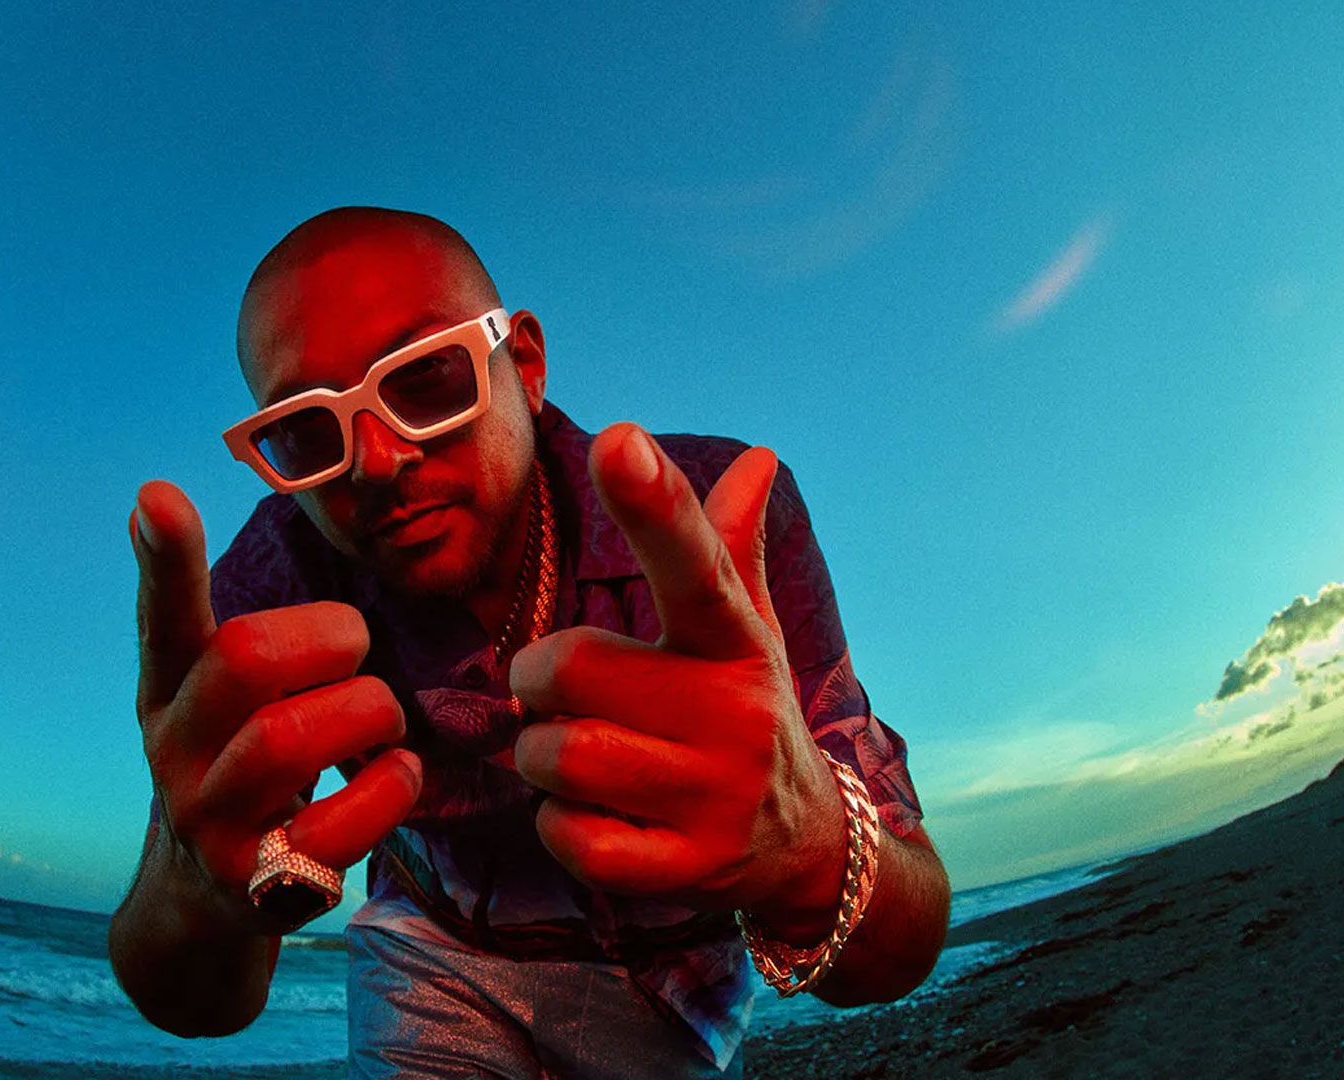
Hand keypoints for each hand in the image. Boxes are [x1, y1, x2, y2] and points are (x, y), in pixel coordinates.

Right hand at [131, 481, 422, 929]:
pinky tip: (395, 772)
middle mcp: (174, 751)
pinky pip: (334, 828)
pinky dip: (386, 789)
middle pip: (244, 659)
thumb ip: (222, 622)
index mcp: (168, 691)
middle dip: (328, 637)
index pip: (163, 616)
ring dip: (366, 712)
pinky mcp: (257, 885)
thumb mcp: (217, 697)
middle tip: (357, 649)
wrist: (205, 898)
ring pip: (287, 740)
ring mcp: (209, 821)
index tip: (158, 494)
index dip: (164, 557)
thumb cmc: (238, 762)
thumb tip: (161, 498)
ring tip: (381, 720)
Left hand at [508, 424, 844, 918]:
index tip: (620, 439)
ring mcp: (714, 797)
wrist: (808, 846)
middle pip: (569, 669)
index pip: (695, 564)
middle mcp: (734, 714)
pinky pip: (570, 837)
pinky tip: (595, 814)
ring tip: (579, 753)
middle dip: (535, 680)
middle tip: (555, 692)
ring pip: (558, 755)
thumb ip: (730, 547)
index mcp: (737, 641)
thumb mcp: (746, 632)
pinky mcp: (687, 868)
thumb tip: (757, 457)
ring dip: (541, 754)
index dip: (654, 504)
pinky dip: (558, 825)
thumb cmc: (743, 712)